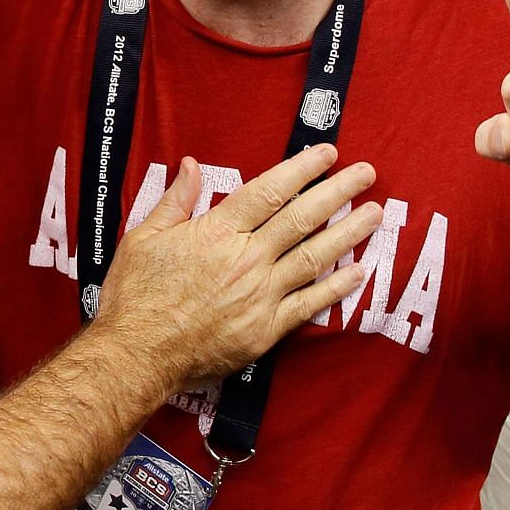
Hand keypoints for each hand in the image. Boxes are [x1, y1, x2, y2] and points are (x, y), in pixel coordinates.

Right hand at [91, 149, 380, 395]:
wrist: (138, 354)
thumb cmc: (135, 296)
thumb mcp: (142, 238)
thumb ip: (175, 201)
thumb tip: (192, 166)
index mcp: (216, 232)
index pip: (268, 191)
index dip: (301, 169)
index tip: (326, 154)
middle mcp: (246, 259)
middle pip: (301, 218)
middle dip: (338, 191)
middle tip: (367, 173)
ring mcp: (260, 295)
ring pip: (314, 257)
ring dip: (348, 233)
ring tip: (374, 214)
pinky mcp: (266, 329)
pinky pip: (309, 304)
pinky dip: (336, 288)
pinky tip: (358, 272)